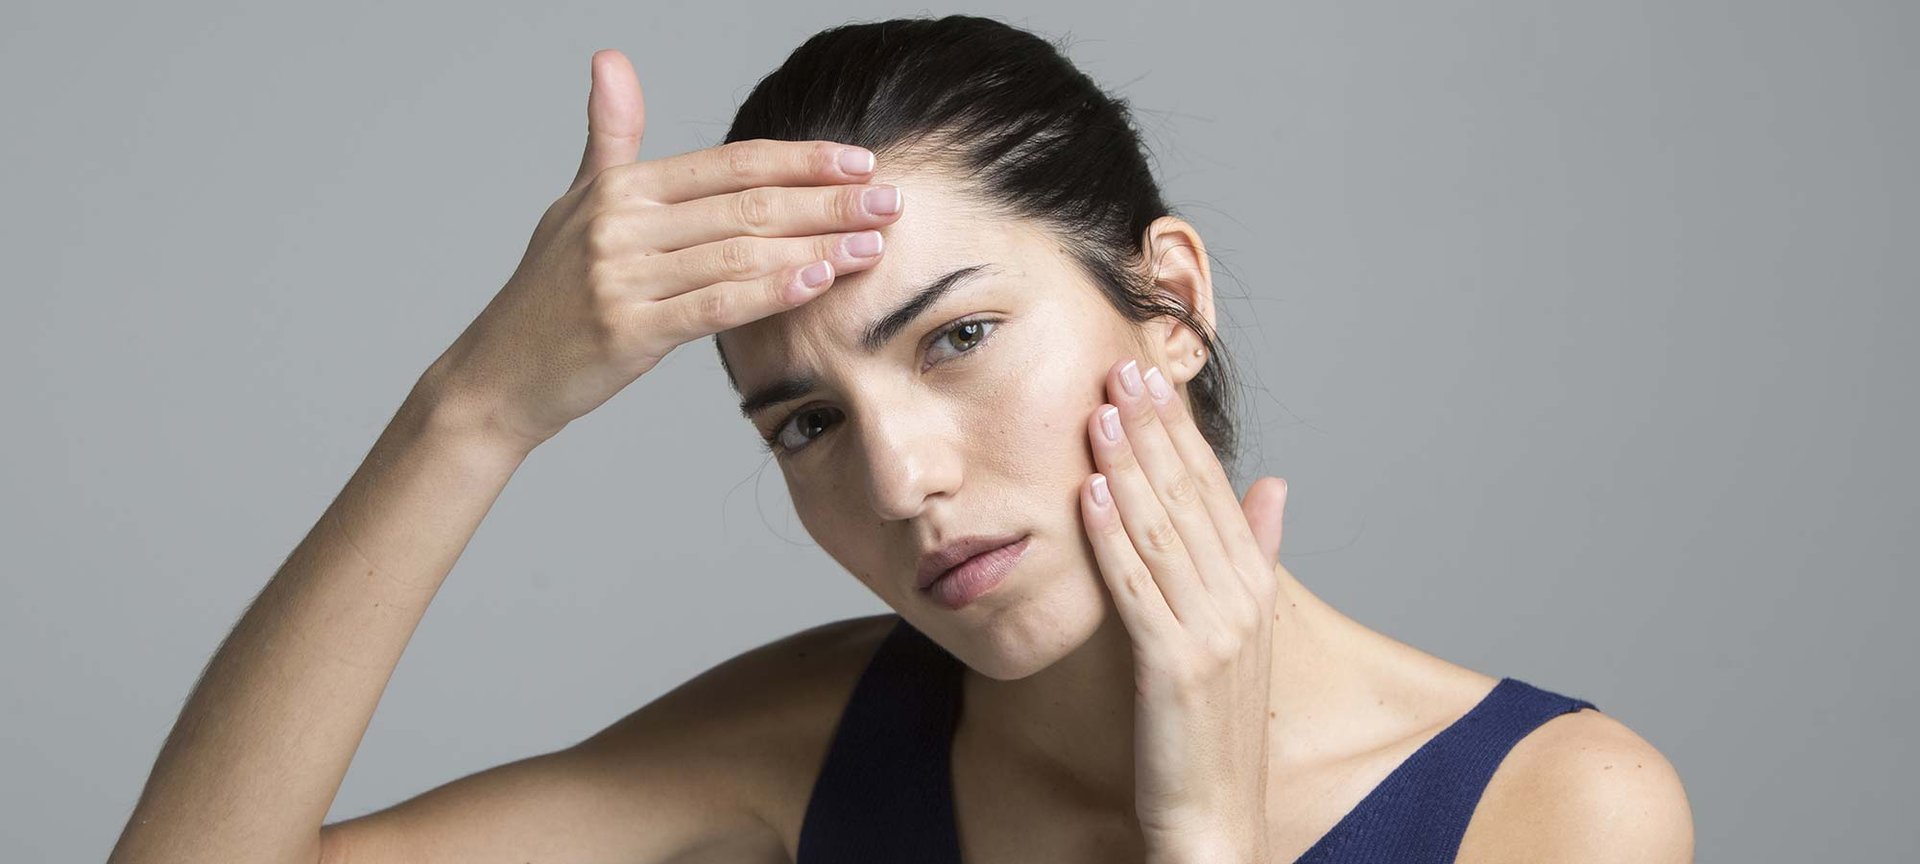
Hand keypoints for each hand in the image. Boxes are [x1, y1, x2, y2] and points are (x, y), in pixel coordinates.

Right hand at [421, 49, 904, 453]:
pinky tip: (817, 281)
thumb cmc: (549, 291)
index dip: (800, 160)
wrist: (499, 374)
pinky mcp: (627, 330)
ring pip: (739, 253)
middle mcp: (621, 224)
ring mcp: (623, 277)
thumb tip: (610, 59)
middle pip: (746, 204)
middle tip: (890, 200)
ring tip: (872, 245)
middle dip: (827, 201)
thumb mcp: (577, 204)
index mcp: (621, 189)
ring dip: (816, 246)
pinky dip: (770, 291)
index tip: (858, 161)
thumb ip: (610, 136)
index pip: (730, 165)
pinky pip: (714, 306)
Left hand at [1079, 357, 1289, 863]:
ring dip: (1128, 468)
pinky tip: (1086, 496)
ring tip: (1098, 414)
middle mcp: (1239, 599)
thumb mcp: (1240, 630)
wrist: (1215, 816)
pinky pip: (1137, 589)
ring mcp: (1210, 632)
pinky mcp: (1174, 666)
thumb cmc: (1213, 724)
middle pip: (1189, 496)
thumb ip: (1256, 551)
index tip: (1151, 374)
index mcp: (1252, 583)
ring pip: (1161, 531)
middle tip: (1122, 366)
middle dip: (1154, 428)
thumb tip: (1272, 483)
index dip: (1181, 429)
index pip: (1213, 487)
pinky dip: (1111, 539)